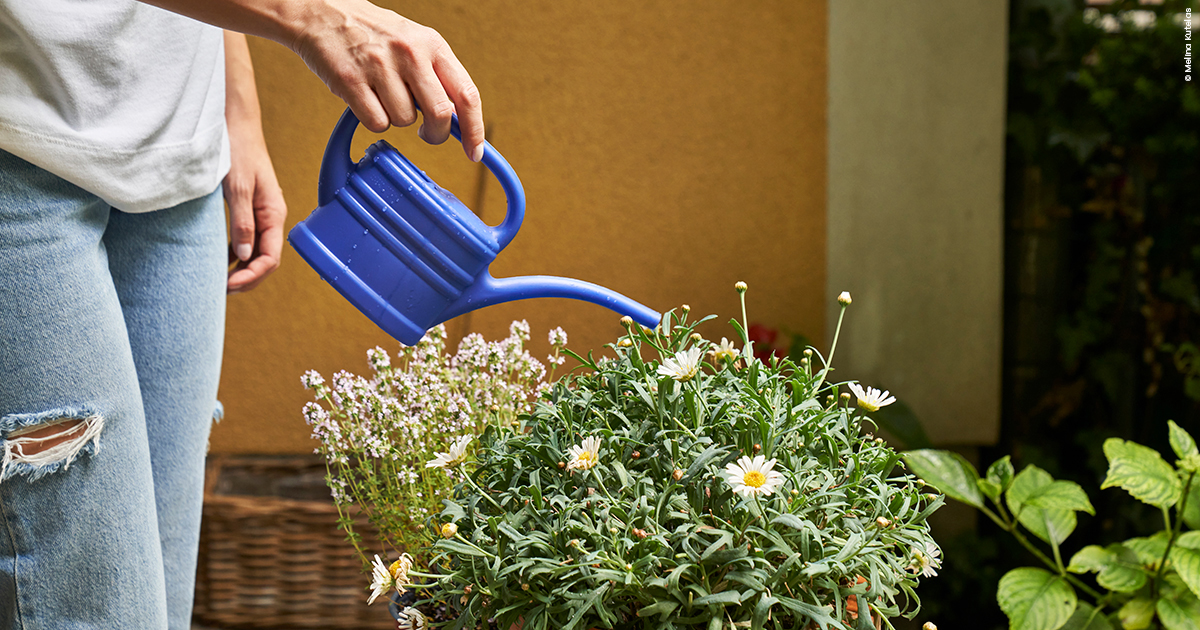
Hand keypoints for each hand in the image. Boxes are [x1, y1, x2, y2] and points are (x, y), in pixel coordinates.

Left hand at [224, 128, 286, 292]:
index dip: (250, 276)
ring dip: (241, 269)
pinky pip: (247, 239)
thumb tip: (242, 256)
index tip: (227, 286)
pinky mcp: (249, 208)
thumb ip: (242, 222)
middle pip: (264, 259)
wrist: (235, 123)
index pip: (269, 258)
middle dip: (246, 278)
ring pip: (255, 251)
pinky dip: (236, 254)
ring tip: (220, 281)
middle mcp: (270, 217)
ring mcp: (260, 213)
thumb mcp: (237, 187)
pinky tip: (221, 260)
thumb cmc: (238, 150)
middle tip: (220, 291)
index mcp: (274, 213)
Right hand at [288, 0, 484, 160]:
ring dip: (395, 118)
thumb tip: (456, 119)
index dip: (474, 129)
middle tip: (427, 133)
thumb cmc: (372, 33)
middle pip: (440, 114)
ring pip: (404, 121)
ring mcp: (380, 65)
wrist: (322, 12)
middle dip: (435, 134)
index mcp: (432, 44)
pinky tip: (366, 98)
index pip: (467, 94)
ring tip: (382, 93)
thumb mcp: (414, 43)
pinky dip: (373, 119)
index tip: (474, 151)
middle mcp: (410, 52)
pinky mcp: (352, 80)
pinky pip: (376, 122)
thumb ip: (436, 77)